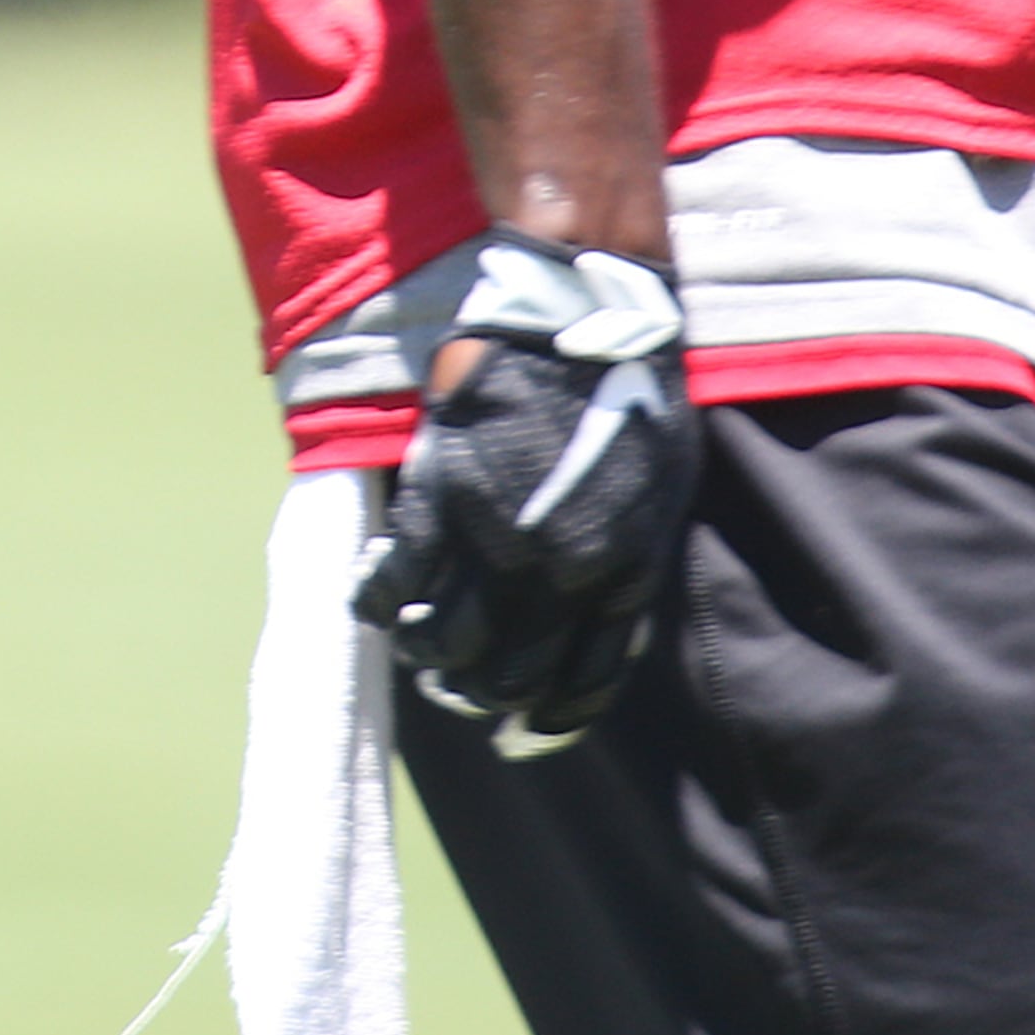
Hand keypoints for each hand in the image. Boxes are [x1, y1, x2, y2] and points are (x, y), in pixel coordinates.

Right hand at [352, 229, 696, 754]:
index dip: (546, 713)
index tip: (524, 717)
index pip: (581, 685)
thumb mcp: (660, 489)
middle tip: (458, 677)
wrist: (581, 317)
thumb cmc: (632, 390)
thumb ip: (631, 555)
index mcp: (619, 579)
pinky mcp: (442, 497)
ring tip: (413, 638)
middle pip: (506, 676)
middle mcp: (558, 578)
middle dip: (478, 689)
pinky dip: (379, 600)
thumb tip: (607, 606)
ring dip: (423, 651)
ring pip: (444, 642)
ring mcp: (496, 541)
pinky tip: (374, 597)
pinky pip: (397, 580)